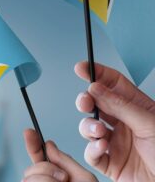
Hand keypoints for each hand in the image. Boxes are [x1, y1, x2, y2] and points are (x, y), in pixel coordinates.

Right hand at [23, 129, 97, 181]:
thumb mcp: (84, 178)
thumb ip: (66, 161)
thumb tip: (48, 144)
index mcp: (56, 179)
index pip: (39, 160)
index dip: (33, 144)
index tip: (29, 131)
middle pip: (29, 170)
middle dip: (44, 168)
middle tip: (63, 177)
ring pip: (27, 179)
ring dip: (45, 179)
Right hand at [75, 61, 154, 180]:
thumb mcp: (149, 124)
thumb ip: (121, 105)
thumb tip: (96, 88)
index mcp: (138, 109)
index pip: (114, 84)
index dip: (97, 74)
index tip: (81, 68)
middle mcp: (124, 124)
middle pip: (96, 104)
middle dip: (86, 101)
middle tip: (85, 102)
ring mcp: (116, 143)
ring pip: (89, 127)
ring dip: (88, 127)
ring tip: (99, 131)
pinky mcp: (110, 163)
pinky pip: (91, 153)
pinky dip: (92, 149)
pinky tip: (102, 147)